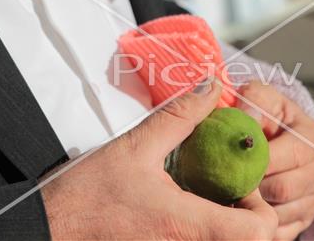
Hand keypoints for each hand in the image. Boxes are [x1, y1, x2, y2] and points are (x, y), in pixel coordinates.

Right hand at [41, 79, 277, 239]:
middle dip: (247, 210)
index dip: (260, 204)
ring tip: (206, 190)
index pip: (260, 232)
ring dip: (229, 219)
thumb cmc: (86, 196)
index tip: (239, 179)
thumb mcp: (136, 146)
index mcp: (187, 224)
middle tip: (224, 182)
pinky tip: (188, 204)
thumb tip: (211, 88)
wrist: (53, 229)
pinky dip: (210, 228)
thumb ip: (180, 115)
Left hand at [237, 81, 313, 239]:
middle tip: (223, 182)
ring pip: (280, 214)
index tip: (230, 157)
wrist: (276, 137)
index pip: (289, 155)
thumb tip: (244, 118)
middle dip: (251, 186)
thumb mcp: (263, 99)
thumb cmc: (265, 115)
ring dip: (253, 208)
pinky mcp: (303, 219)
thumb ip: (254, 101)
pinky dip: (259, 226)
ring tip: (228, 196)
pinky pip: (280, 231)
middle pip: (283, 189)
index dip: (258, 159)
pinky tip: (240, 212)